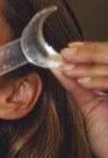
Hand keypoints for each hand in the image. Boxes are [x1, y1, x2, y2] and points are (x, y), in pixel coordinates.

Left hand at [55, 41, 107, 157]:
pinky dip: (99, 81)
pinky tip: (82, 82)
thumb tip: (59, 67)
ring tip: (67, 69)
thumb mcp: (92, 108)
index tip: (68, 48)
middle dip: (89, 53)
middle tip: (65, 54)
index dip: (91, 50)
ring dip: (90, 66)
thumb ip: (79, 88)